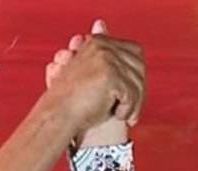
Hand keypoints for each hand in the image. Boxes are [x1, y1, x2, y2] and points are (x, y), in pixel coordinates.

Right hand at [44, 20, 144, 145]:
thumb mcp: (91, 72)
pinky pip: (131, 94)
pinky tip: (118, 117)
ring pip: (137, 82)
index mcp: (98, 41)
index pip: (135, 52)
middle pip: (139, 67)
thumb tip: (103, 26)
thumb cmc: (74, 99)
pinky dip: (128, 109)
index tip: (133, 94)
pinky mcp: (109, 75)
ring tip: (126, 115)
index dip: (137, 74)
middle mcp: (102, 45)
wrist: (57, 115)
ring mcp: (106, 58)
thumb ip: (105, 57)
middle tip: (134, 111)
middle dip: (140, 91)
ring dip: (135, 104)